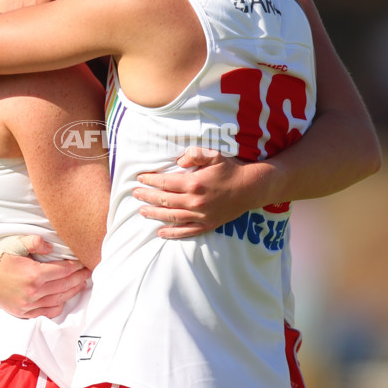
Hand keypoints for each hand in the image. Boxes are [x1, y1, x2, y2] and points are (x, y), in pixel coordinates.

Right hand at [0, 234, 90, 317]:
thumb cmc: (0, 256)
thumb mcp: (17, 243)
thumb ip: (36, 242)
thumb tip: (53, 248)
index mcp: (34, 274)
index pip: (63, 271)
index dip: (76, 266)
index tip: (84, 263)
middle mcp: (33, 292)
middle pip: (64, 285)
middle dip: (79, 278)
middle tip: (88, 273)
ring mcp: (28, 305)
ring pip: (58, 300)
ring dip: (72, 292)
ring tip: (80, 284)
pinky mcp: (24, 313)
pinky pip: (46, 312)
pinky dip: (58, 306)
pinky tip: (64, 299)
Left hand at [133, 147, 275, 238]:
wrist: (251, 188)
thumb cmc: (231, 169)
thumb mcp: (214, 155)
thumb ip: (195, 154)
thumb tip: (179, 159)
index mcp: (194, 183)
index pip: (165, 182)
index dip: (151, 180)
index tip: (140, 178)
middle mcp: (195, 201)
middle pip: (165, 200)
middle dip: (147, 196)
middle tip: (135, 193)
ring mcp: (201, 215)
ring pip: (172, 216)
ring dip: (155, 214)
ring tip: (141, 211)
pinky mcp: (207, 224)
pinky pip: (186, 231)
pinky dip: (172, 233)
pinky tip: (160, 232)